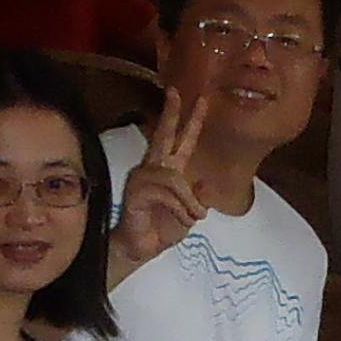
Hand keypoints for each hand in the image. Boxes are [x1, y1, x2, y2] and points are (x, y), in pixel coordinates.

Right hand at [111, 94, 211, 270]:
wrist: (141, 249)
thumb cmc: (162, 230)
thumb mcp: (189, 215)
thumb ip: (196, 200)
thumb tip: (204, 184)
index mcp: (168, 171)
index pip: (180, 141)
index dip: (190, 121)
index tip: (201, 100)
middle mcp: (153, 169)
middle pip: (163, 135)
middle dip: (171, 113)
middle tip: (175, 92)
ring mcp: (142, 178)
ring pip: (174, 178)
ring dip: (188, 201)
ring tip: (193, 217)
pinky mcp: (136, 192)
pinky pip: (165, 193)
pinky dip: (180, 208)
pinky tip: (182, 218)